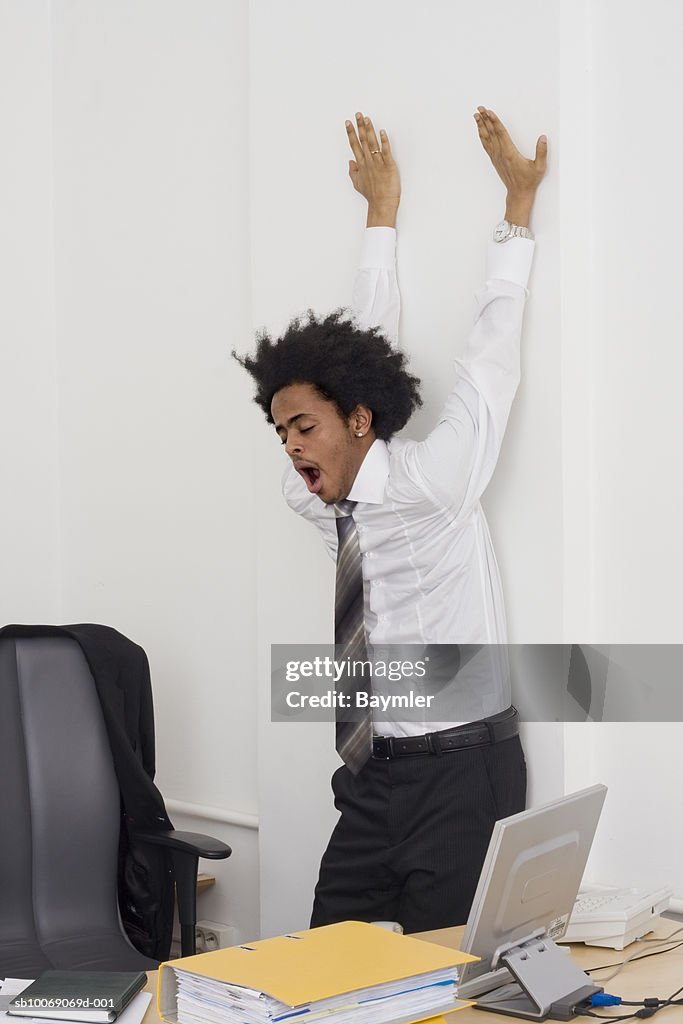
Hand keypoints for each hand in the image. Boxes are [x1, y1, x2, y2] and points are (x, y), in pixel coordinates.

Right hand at [345, 111, 399, 226]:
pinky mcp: (389, 165)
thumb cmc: (371, 195)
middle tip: (358, 114)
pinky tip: (382, 132)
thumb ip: (353, 172)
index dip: (351, 133)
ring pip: (372, 143)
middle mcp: (368, 162)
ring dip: (369, 130)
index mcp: (361, 165)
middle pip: (362, 141)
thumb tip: (350, 162)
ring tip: (367, 118)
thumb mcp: (357, 184)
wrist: (382, 204)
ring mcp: (378, 163)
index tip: (348, 122)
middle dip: (359, 126)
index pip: (354, 145)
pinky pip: (386, 151)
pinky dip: (384, 141)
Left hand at [474, 106, 546, 205]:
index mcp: (510, 153)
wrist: (518, 193)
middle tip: (479, 108)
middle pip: (491, 133)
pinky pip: (486, 145)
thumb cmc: (529, 181)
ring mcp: (496, 157)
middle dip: (485, 119)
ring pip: (487, 138)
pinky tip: (480, 130)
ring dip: (481, 126)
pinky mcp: (495, 160)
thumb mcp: (539, 167)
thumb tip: (543, 138)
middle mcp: (501, 154)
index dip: (494, 121)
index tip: (489, 112)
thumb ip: (542, 152)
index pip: (501, 133)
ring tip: (476, 115)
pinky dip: (482, 136)